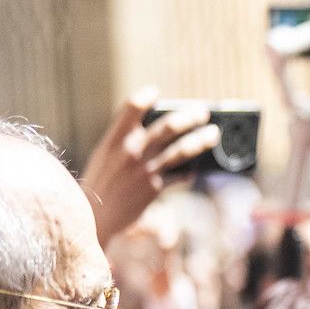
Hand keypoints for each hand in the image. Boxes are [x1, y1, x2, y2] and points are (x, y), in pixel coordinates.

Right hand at [79, 89, 219, 244]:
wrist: (96, 217)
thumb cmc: (100, 182)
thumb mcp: (105, 154)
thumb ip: (126, 139)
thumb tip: (153, 127)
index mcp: (115, 138)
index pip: (132, 107)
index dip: (146, 96)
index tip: (155, 91)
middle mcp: (132, 150)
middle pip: (168, 127)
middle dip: (189, 117)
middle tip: (203, 112)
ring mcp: (146, 169)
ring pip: (181, 150)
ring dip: (201, 140)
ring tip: (214, 134)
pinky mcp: (155, 188)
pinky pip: (180, 176)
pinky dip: (189, 173)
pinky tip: (194, 171)